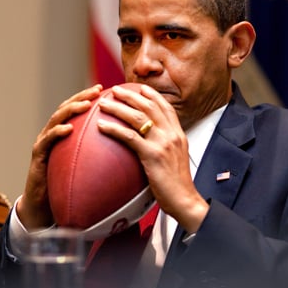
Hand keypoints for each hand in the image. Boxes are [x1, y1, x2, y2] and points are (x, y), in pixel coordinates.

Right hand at [16, 84, 102, 229]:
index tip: (107, 90)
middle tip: (97, 91)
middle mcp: (52, 134)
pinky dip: (57, 133)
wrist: (44, 207)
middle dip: (81, 97)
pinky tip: (68, 129)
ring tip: (84, 105)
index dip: (90, 98)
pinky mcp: (37, 156)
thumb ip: (97, 155)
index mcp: (64, 134)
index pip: (77, 110)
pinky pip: (47, 141)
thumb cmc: (67, 187)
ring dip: (70, 110)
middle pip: (66, 108)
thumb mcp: (85, 167)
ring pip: (55, 120)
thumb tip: (126, 151)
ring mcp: (43, 143)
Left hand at [96, 84, 208, 233]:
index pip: (166, 107)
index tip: (139, 88)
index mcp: (179, 134)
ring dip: (118, 108)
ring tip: (104, 103)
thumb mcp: (177, 158)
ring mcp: (163, 143)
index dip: (152, 95)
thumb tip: (153, 142)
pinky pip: (129, 137)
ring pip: (138, 117)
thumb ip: (167, 146)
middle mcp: (172, 134)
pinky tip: (101, 125)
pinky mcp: (152, 155)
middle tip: (115, 90)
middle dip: (130, 96)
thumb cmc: (178, 184)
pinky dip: (113, 128)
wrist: (185, 200)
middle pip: (149, 107)